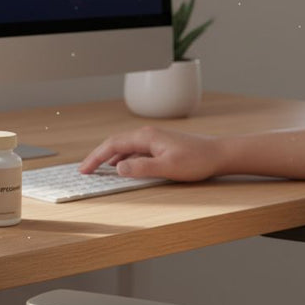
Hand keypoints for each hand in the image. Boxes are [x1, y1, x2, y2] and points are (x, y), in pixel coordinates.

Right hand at [78, 126, 223, 181]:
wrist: (220, 154)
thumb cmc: (198, 160)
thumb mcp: (167, 168)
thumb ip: (141, 168)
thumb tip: (118, 168)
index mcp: (146, 137)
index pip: (112, 145)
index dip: (95, 157)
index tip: (84, 168)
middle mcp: (147, 135)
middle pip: (115, 143)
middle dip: (98, 156)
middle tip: (86, 169)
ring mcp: (154, 139)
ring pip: (124, 147)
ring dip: (110, 157)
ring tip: (99, 169)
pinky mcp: (160, 146)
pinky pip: (134, 151)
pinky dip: (123, 158)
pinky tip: (123, 167)